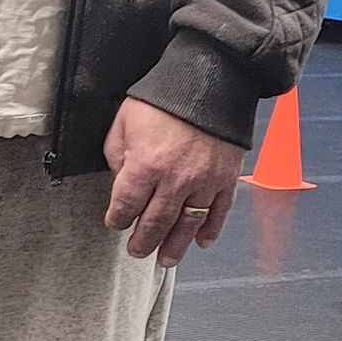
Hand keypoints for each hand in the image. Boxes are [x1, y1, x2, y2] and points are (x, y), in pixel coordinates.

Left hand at [103, 97, 243, 266]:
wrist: (210, 81)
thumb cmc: (164, 98)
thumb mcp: (124, 121)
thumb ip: (117, 154)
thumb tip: (120, 178)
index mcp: (146, 165)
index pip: (126, 205)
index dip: (117, 219)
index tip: (115, 223)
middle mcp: (175, 180)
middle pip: (156, 222)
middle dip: (143, 241)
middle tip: (137, 251)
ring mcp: (204, 182)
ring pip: (187, 224)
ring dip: (175, 246)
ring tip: (165, 260)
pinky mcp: (226, 179)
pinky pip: (219, 213)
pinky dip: (211, 230)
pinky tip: (202, 242)